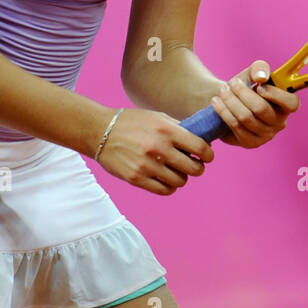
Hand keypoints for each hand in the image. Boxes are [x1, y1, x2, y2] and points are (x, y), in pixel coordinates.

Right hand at [94, 108, 213, 195]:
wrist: (100, 131)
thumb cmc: (132, 122)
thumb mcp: (157, 117)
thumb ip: (179, 129)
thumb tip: (202, 140)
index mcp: (167, 130)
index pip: (200, 148)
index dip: (208, 155)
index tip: (207, 156)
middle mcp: (159, 148)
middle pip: (194, 168)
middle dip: (197, 167)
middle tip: (193, 165)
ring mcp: (147, 165)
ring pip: (180, 181)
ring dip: (181, 178)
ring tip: (175, 171)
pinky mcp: (136, 178)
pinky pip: (164, 190)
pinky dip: (169, 187)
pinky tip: (166, 180)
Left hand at [210, 60, 300, 147]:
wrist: (228, 100)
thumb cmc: (246, 85)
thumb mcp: (253, 72)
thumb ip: (260, 68)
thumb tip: (261, 78)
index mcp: (286, 105)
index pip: (292, 103)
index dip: (276, 95)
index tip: (258, 86)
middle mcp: (279, 122)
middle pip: (261, 109)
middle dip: (242, 93)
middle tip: (232, 83)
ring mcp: (266, 135)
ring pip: (246, 117)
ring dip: (230, 101)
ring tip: (222, 91)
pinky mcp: (250, 143)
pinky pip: (236, 127)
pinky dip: (224, 112)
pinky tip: (217, 103)